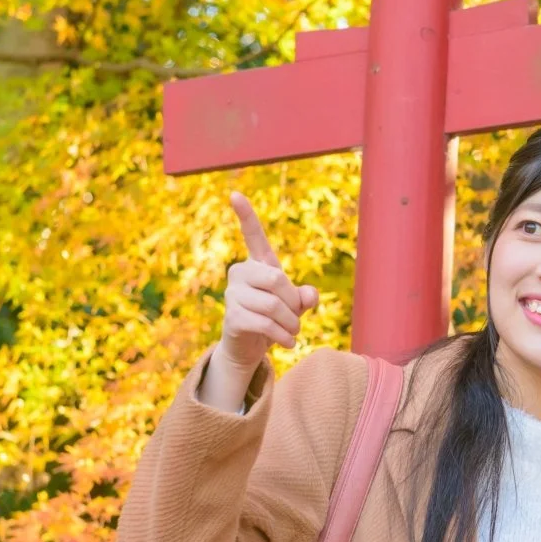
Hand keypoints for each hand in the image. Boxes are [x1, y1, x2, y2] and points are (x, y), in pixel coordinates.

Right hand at [218, 193, 319, 375]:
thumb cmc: (275, 318)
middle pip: (276, 280)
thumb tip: (309, 296)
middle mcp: (239, 273)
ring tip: (294, 332)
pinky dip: (283, 336)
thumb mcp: (295, 305)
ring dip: (291, 323)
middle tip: (297, 318)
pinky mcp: (231, 317)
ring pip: (272, 305)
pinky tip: (289, 342)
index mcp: (257, 264)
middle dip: (293, 302)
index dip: (245, 215)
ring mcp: (232, 294)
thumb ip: (305, 296)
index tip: (235, 194)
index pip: (252, 235)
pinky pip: (264, 324)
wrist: (250, 347)